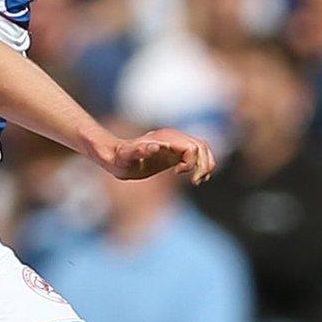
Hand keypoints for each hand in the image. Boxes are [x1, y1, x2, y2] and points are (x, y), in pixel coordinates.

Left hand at [93, 127, 215, 183]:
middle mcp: (173, 139)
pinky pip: (197, 155)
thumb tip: (155, 146)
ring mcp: (175, 144)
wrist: (115, 156)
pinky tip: (194, 178)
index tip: (176, 173)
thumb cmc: (119, 159)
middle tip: (194, 182)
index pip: (192, 147)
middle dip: (203, 165)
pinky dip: (202, 166)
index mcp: (165, 139)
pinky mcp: (175, 152)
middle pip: (202, 147)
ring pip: (203, 150)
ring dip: (206, 166)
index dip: (190, 163)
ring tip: (196, 181)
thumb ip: (138, 150)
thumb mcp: (126, 157)